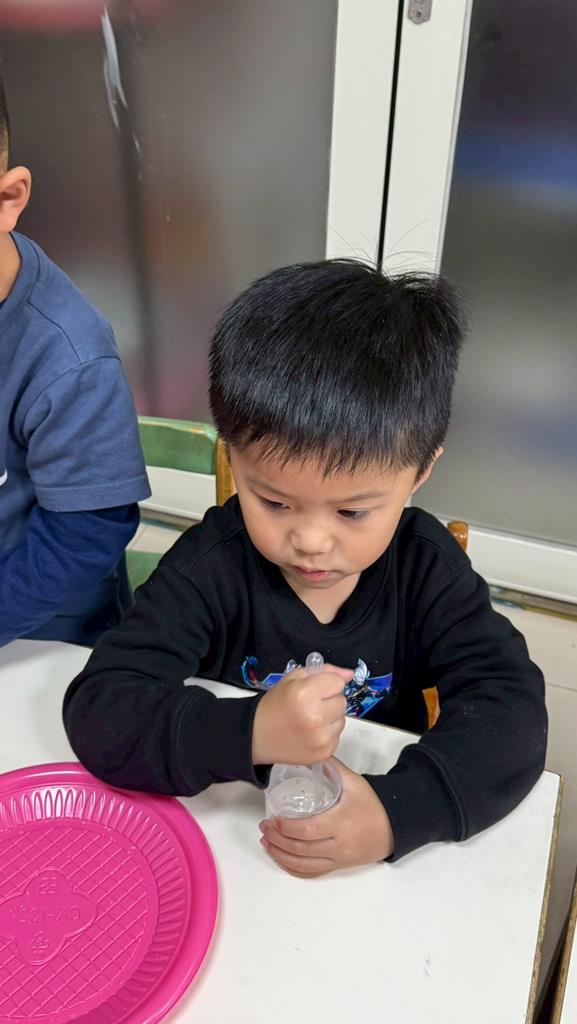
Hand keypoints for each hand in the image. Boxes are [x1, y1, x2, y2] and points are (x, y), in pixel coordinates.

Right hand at [252, 664, 351, 765]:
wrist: (257, 735)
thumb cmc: (274, 706)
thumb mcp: (293, 678)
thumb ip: (324, 671)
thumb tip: (349, 674)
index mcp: (305, 694)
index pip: (338, 683)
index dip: (327, 684)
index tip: (315, 689)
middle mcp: (314, 717)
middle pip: (342, 701)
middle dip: (329, 700)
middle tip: (310, 705)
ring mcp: (320, 737)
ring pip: (342, 719)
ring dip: (330, 717)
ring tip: (309, 719)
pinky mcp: (324, 752)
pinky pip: (337, 735)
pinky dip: (327, 732)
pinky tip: (310, 732)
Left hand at [258, 759, 393, 875]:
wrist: (394, 826)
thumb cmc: (372, 804)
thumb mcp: (353, 781)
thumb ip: (330, 766)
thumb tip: (309, 751)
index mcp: (342, 822)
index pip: (309, 830)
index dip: (287, 828)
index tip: (273, 819)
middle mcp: (340, 845)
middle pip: (302, 849)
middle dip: (278, 840)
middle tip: (265, 827)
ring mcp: (339, 859)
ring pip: (304, 865)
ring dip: (281, 856)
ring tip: (267, 843)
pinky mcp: (338, 866)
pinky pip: (313, 873)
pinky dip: (293, 869)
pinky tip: (281, 859)